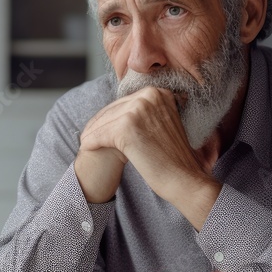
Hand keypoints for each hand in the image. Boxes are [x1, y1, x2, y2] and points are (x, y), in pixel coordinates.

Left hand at [74, 87, 221, 228]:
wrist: (186, 178)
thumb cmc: (175, 158)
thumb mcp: (164, 125)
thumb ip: (147, 114)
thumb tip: (121, 112)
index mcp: (159, 93)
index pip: (126, 102)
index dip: (110, 115)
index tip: (100, 125)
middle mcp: (150, 96)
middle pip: (114, 109)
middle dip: (99, 123)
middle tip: (87, 134)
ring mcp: (139, 110)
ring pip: (106, 121)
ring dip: (92, 133)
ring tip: (85, 141)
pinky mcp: (128, 127)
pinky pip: (102, 134)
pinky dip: (92, 141)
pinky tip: (86, 147)